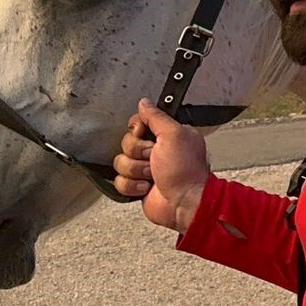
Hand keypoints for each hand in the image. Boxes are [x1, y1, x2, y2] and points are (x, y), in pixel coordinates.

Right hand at [114, 99, 209, 231]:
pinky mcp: (137, 186)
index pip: (137, 124)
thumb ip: (157, 117)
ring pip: (120, 162)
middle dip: (139, 152)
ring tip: (153, 175)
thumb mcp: (174, 134)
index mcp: (167, 135)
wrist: (184, 203)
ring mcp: (146, 169)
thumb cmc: (185, 171)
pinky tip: (148, 188)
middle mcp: (156, 150)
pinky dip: (133, 186)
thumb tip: (144, 103)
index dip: (138, 131)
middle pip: (127, 143)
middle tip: (154, 159)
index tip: (146, 136)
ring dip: (137, 170)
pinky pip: (119, 181)